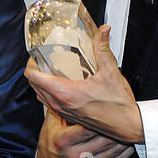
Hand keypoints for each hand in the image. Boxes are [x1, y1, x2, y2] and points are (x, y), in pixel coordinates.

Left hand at [25, 26, 143, 143]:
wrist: (126, 126)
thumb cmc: (118, 105)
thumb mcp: (110, 72)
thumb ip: (103, 48)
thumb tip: (102, 31)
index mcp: (65, 93)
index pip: (32, 76)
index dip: (31, 63)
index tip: (37, 55)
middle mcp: (59, 103)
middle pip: (33, 84)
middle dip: (36, 69)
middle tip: (45, 59)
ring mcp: (61, 111)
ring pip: (39, 94)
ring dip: (41, 81)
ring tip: (52, 70)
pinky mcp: (66, 116)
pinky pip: (48, 102)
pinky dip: (49, 91)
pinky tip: (62, 84)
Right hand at [35, 109, 133, 157]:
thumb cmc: (50, 143)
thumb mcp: (50, 124)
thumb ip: (60, 108)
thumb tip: (68, 88)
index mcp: (63, 141)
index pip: (88, 128)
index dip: (101, 118)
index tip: (110, 108)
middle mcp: (74, 155)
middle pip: (104, 138)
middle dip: (116, 126)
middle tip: (124, 116)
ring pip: (113, 149)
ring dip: (124, 138)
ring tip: (129, 127)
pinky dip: (125, 151)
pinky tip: (128, 142)